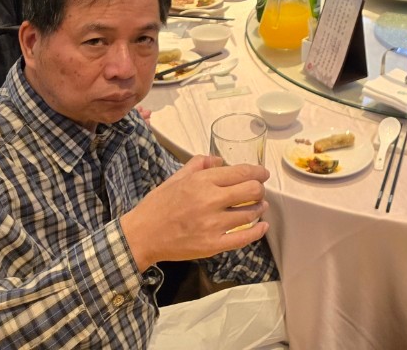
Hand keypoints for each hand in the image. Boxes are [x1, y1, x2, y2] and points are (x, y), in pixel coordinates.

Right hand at [120, 157, 269, 267]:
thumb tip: (220, 160)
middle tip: (259, 190)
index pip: (241, 172)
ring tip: (259, 206)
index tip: (264, 174)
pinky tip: (262, 226)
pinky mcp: (213, 245)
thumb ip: (199, 164)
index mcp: (202, 181)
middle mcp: (210, 200)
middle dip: (259, 188)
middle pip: (251, 190)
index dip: (258, 172)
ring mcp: (213, 225)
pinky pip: (243, 238)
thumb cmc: (158, 204)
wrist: (142, 235)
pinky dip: (257, 231)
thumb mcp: (177, 177)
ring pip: (250, 213)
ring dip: (259, 208)